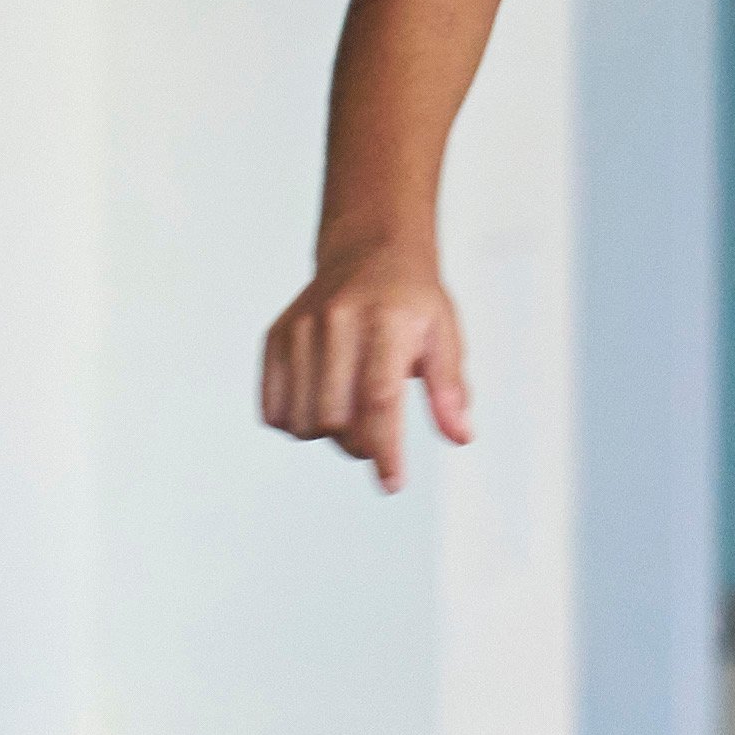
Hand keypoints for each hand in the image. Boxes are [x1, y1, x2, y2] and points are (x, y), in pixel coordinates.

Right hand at [258, 248, 470, 489]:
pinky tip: (319, 404)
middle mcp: (337, 321)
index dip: (385, 450)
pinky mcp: (276, 337)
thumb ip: (450, 389)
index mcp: (385, 321)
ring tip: (349, 412)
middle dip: (359, 444)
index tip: (392, 482)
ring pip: (302, 420)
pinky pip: (273, 410)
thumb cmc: (411, 301)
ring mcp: (301, 328)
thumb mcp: (444, 335)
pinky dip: (294, 423)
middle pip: (336, 418)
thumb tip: (460, 436)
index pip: (379, 399)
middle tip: (376, 432)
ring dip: (327, 435)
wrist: (368, 251)